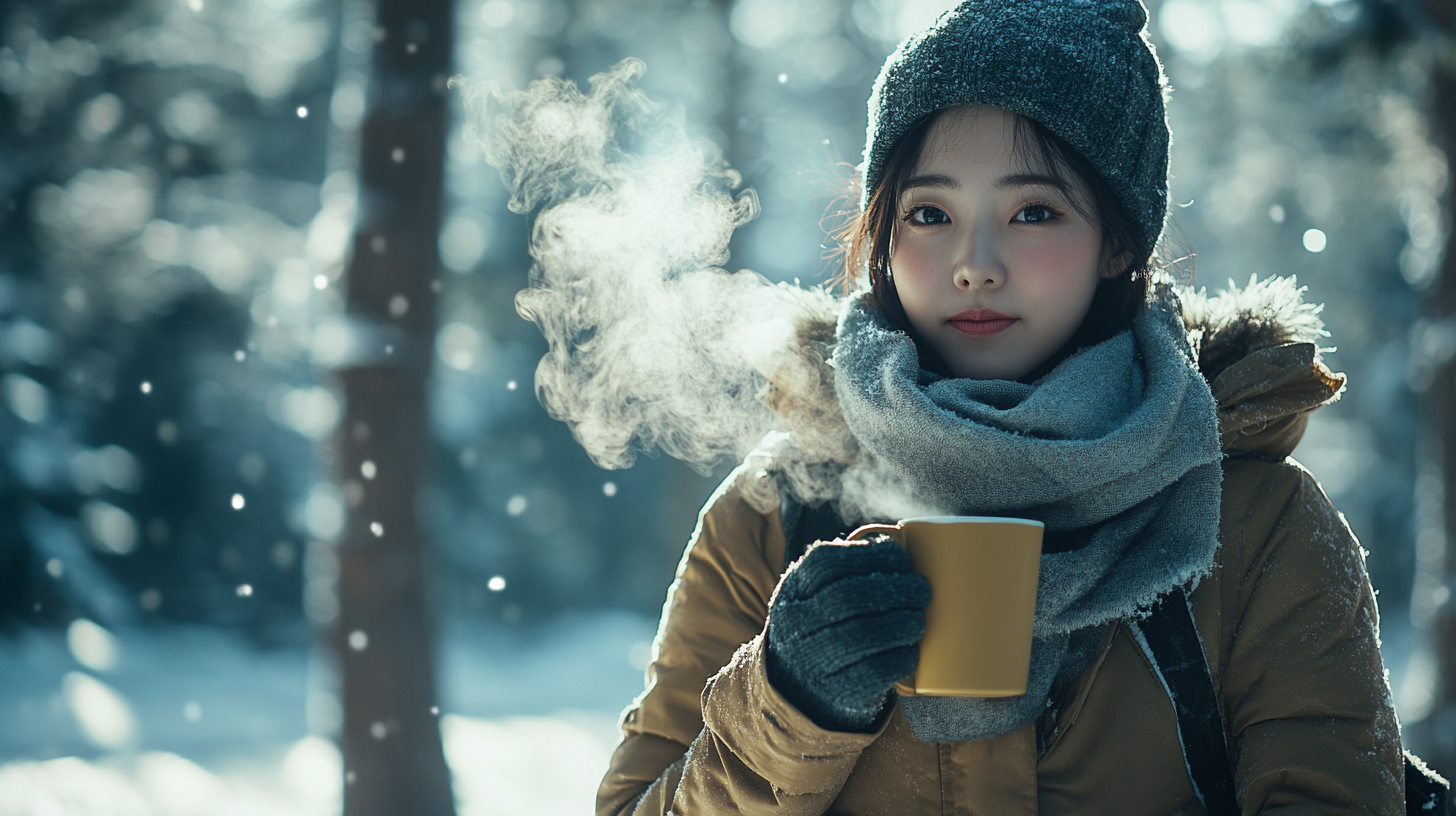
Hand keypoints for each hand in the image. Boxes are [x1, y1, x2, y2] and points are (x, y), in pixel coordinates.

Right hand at [764, 536, 929, 732]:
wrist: (799, 690)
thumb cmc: (824, 628)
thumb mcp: (817, 596)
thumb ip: (847, 573)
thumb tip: (902, 546)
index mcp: (793, 591)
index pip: (826, 562)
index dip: (869, 555)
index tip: (901, 557)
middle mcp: (794, 625)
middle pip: (847, 597)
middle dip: (893, 589)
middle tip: (922, 589)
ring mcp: (811, 662)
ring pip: (860, 635)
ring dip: (901, 623)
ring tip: (918, 620)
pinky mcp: (836, 694)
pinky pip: (873, 673)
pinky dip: (899, 658)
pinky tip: (910, 651)